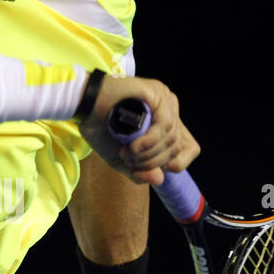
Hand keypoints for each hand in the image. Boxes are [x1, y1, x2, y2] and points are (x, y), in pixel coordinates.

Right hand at [79, 74, 199, 184]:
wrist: (83, 108)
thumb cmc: (101, 130)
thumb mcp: (122, 160)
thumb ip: (140, 171)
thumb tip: (160, 180)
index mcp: (167, 122)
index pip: (190, 148)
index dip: (176, 163)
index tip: (151, 168)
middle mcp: (169, 108)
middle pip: (178, 146)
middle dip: (153, 161)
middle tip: (129, 160)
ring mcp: (165, 99)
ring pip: (172, 138)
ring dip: (148, 153)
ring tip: (127, 153)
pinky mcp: (157, 93)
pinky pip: (165, 125)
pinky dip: (149, 142)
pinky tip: (133, 147)